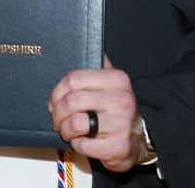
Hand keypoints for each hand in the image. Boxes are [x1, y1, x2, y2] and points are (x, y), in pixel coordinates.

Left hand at [50, 58, 149, 172]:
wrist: (139, 136)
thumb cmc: (117, 109)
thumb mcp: (111, 82)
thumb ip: (95, 66)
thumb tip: (75, 49)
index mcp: (117, 79)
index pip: (73, 79)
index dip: (57, 92)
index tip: (54, 100)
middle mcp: (121, 100)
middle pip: (71, 101)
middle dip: (57, 113)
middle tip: (58, 118)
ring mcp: (120, 124)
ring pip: (74, 123)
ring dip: (65, 129)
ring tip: (69, 130)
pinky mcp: (117, 145)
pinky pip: (82, 144)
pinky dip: (77, 144)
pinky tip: (84, 140)